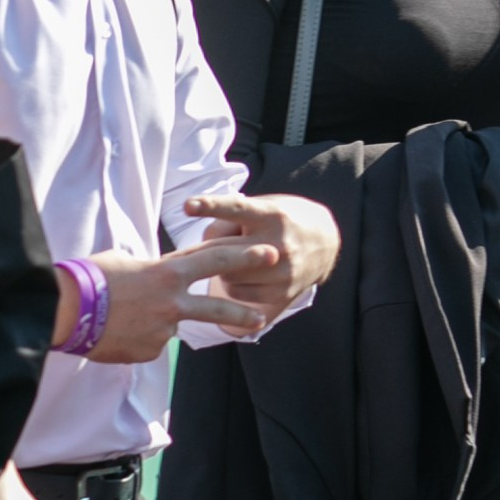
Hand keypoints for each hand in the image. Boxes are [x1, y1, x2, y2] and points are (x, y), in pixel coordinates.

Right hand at [82, 240, 277, 350]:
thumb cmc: (92, 278)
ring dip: (193, 323)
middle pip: (215, 305)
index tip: (266, 252)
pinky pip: (149, 343)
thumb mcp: (124, 260)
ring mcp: (162, 329)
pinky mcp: (149, 351)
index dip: (241, 254)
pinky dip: (138, 338)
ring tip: (234, 325)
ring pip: (175, 326)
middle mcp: (171, 302)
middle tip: (263, 316)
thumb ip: (147, 269)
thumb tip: (151, 277)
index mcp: (166, 272)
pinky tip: (118, 332)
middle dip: (243, 308)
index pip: (211, 259)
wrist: (68, 311)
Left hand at [180, 190, 338, 316]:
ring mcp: (282, 271)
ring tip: (233, 260)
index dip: (211, 206)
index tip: (188, 205)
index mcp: (272, 215)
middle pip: (223, 251)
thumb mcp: (263, 207)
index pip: (237, 209)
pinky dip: (231, 286)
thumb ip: (232, 220)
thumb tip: (205, 243)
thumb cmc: (282, 220)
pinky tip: (242, 276)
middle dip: (198, 255)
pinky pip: (237, 294)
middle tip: (173, 260)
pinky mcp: (282, 294)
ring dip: (220, 269)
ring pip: (227, 276)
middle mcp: (279, 243)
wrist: (326, 243)